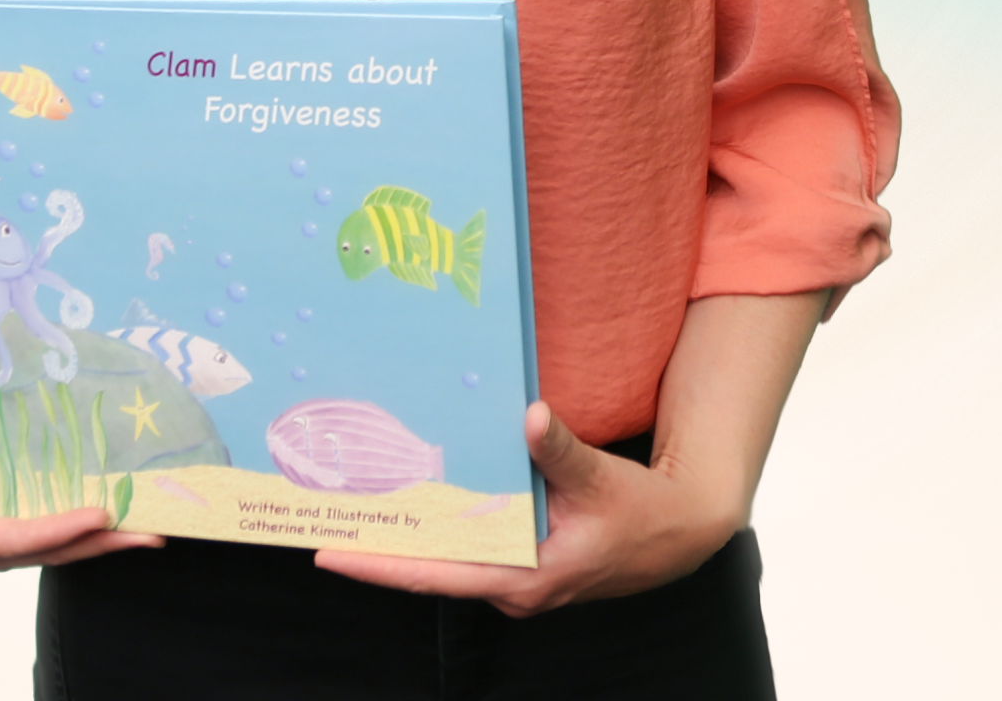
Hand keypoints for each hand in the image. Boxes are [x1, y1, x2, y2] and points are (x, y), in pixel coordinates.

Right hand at [0, 347, 163, 575]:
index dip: (44, 532)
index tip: (90, 515)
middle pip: (41, 551)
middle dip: (92, 542)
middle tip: (143, 527)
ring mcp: (2, 544)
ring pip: (58, 549)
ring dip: (105, 541)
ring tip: (154, 528)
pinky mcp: (20, 529)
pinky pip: (61, 535)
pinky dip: (96, 531)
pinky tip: (135, 516)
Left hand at [312, 401, 742, 615]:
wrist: (677, 533)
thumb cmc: (640, 515)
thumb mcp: (601, 481)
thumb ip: (563, 452)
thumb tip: (532, 419)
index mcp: (523, 579)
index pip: (435, 574)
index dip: (380, 563)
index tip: (331, 550)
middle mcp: (509, 583)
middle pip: (428, 567)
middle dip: (377, 544)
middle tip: (324, 514)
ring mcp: (514, 572)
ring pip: (445, 555)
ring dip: (404, 531)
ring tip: (353, 501)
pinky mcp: (521, 556)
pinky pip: (466, 541)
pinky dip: (437, 520)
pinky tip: (412, 492)